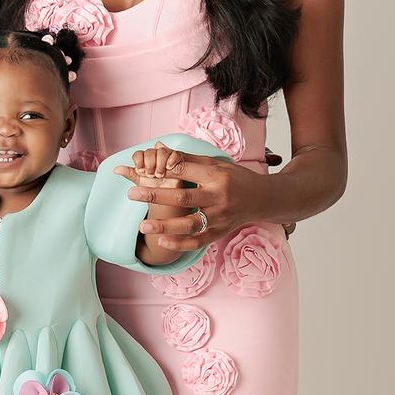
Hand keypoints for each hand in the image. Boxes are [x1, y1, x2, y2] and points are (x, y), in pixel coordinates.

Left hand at [115, 146, 269, 256]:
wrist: (262, 200)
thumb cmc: (235, 178)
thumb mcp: (216, 164)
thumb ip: (187, 160)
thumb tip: (160, 150)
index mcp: (216, 176)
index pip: (186, 171)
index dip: (164, 169)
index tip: (144, 168)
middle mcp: (219, 198)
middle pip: (184, 197)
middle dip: (156, 195)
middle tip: (132, 193)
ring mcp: (220, 218)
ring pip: (190, 224)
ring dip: (165, 226)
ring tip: (142, 225)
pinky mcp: (220, 233)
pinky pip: (198, 241)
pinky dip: (180, 244)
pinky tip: (162, 242)